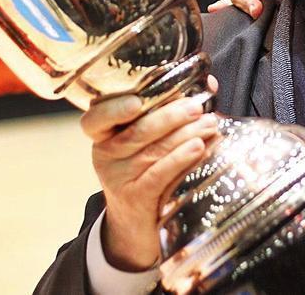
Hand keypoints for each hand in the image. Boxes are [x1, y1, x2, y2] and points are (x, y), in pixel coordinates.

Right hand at [84, 90, 219, 270]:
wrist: (137, 221)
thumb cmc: (149, 167)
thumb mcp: (150, 139)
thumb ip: (173, 109)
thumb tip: (209, 83)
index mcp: (104, 134)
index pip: (95, 119)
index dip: (114, 109)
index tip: (138, 101)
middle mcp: (105, 155)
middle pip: (136, 132)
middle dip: (170, 116)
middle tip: (196, 107)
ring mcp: (118, 178)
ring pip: (152, 151)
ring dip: (185, 134)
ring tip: (209, 124)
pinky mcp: (136, 197)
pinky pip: (158, 175)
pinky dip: (180, 159)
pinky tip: (198, 147)